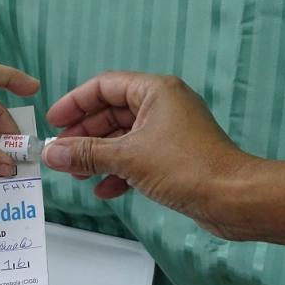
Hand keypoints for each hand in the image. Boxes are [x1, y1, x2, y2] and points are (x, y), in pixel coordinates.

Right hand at [42, 72, 252, 236]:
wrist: (232, 198)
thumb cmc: (190, 167)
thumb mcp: (128, 157)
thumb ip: (86, 154)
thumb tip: (53, 153)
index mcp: (155, 92)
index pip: (104, 87)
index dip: (75, 103)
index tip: (54, 122)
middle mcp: (162, 107)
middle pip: (110, 114)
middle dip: (83, 136)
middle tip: (61, 154)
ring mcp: (167, 133)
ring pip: (121, 139)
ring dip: (97, 157)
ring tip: (77, 175)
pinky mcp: (171, 158)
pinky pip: (135, 159)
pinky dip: (116, 172)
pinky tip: (104, 189)